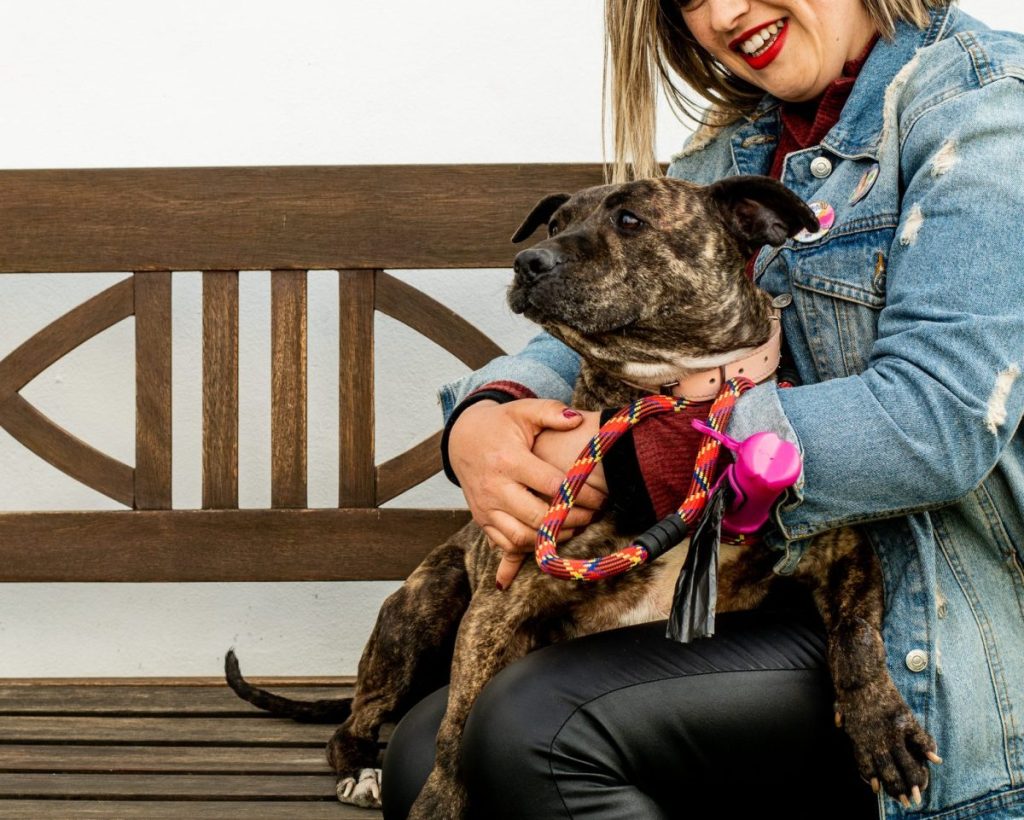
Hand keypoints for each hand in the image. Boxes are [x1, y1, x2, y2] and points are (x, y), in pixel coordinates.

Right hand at [447, 399, 605, 588]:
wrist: (463, 439)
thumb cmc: (500, 425)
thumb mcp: (523, 411)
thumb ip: (551, 411)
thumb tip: (576, 419)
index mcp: (509, 461)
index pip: (551, 485)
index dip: (580, 494)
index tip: (601, 497)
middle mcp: (495, 487)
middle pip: (537, 516)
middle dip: (570, 520)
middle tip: (592, 516)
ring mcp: (486, 507)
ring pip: (521, 537)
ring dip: (551, 537)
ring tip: (574, 528)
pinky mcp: (481, 520)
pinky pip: (506, 544)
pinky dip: (530, 547)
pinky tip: (550, 535)